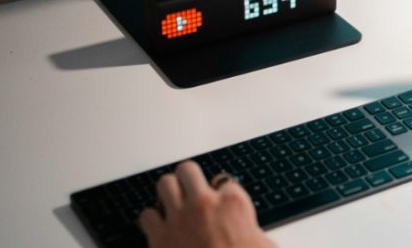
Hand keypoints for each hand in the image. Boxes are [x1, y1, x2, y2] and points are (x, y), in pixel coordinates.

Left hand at [138, 161, 275, 247]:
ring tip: (173, 205)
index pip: (225, 181)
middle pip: (188, 170)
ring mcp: (179, 218)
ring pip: (164, 184)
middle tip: (191, 191)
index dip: (222, 194)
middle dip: (189, 179)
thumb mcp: (264, 245)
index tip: (221, 203)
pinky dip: (152, 220)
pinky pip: (147, 215)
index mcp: (233, 203)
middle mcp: (204, 204)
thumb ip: (255, 233)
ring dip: (168, 194)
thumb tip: (252, 237)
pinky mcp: (159, 237)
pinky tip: (160, 228)